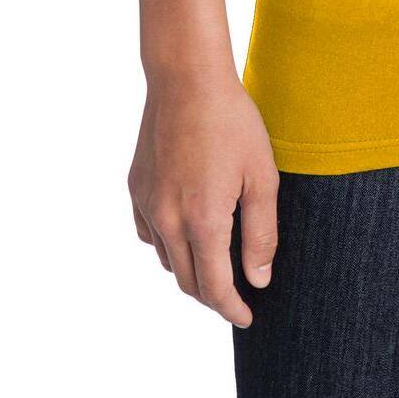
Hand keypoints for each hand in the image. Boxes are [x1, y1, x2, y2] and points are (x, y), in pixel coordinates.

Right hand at [128, 71, 279, 325]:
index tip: (247, 317)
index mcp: (203, 221)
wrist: (186, 79)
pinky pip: (150, 234)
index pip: (214, 289)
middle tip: (236, 295)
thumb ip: (261, 234)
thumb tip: (258, 280)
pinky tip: (186, 231)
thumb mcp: (262, 176)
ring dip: (191, 269)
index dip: (232, 309)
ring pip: (167, 259)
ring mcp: (147, 205)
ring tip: (216, 261)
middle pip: (188, 281)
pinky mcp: (136, 188)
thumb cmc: (232, 123)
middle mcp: (168, 221)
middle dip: (213, 295)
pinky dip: (168, 244)